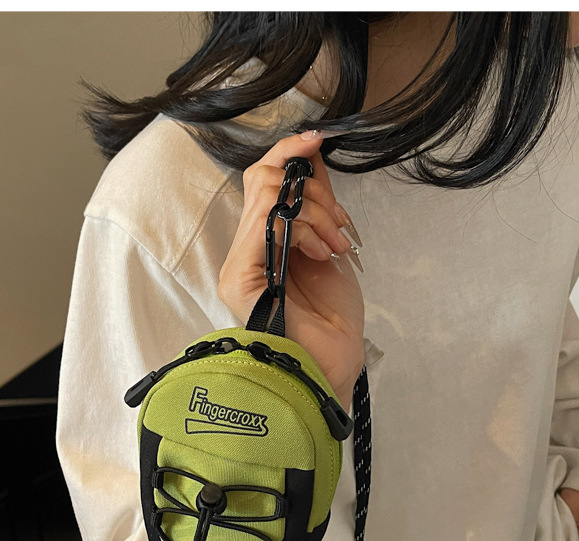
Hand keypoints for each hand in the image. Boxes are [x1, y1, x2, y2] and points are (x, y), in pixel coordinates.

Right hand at [217, 132, 364, 412]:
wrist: (335, 364)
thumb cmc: (334, 317)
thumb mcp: (329, 244)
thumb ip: (316, 204)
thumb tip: (312, 156)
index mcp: (262, 243)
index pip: (262, 181)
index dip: (287, 153)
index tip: (318, 138)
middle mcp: (245, 252)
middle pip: (263, 181)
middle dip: (312, 190)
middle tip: (340, 226)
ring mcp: (238, 266)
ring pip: (267, 197)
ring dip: (316, 212)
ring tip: (337, 244)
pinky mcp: (240, 279)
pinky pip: (267, 224)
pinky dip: (302, 227)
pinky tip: (321, 252)